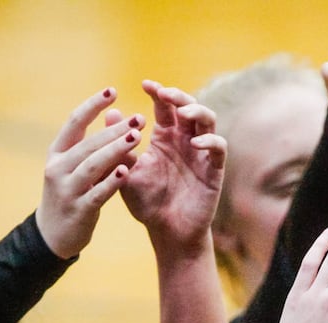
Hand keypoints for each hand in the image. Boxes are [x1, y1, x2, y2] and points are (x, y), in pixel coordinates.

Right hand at [36, 88, 142, 258]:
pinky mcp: (79, 209)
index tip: (112, 90)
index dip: (93, 105)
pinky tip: (127, 171)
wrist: (54, 234)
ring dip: (116, 150)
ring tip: (136, 137)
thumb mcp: (75, 167)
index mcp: (57, 152)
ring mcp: (66, 189)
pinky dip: (112, 181)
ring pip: (93, 164)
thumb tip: (115, 115)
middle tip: (139, 118)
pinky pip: (98, 193)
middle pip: (88, 142)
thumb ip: (93, 145)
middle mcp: (58, 167)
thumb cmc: (70, 193)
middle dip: (114, 129)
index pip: (74, 121)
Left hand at [120, 80, 226, 252]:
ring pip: (208, 121)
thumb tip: (109, 112)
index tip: (145, 85)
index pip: (165, 108)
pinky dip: (209, 141)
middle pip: (189, 107)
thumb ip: (119, 144)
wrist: (166, 231)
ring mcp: (201, 155)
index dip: (158, 93)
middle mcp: (185, 142)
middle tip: (164, 94)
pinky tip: (195, 143)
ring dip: (198, 112)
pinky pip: (218, 148)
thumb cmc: (147, 202)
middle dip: (179, 97)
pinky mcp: (213, 171)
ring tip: (184, 113)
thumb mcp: (127, 170)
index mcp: (165, 138)